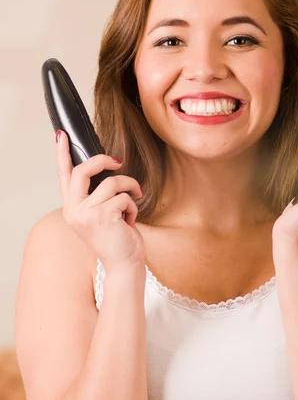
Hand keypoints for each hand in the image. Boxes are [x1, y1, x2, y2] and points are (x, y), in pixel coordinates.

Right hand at [56, 130, 145, 272]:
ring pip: (112, 182)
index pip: (64, 176)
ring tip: (134, 201)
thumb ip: (97, 194)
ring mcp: (87, 214)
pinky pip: (124, 197)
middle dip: (103, 160)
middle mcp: (74, 211)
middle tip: (118, 162)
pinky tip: (130, 221)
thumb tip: (106, 166)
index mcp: (71, 208)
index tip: (62, 135)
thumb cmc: (117, 238)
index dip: (63, 154)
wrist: (124, 264)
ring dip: (130, 188)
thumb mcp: (101, 214)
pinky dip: (133, 206)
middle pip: (83, 171)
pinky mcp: (103, 216)